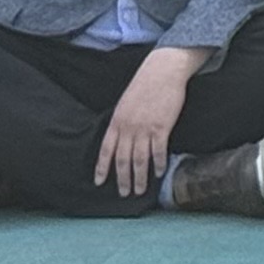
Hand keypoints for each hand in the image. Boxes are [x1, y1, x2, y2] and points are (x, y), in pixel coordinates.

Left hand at [93, 47, 197, 198]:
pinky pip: (159, 151)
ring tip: (140, 190)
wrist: (164, 70)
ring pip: (140, 160)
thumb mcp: (126, 103)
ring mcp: (145, 128)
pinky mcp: (162, 127)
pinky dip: (159, 164)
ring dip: (140, 177)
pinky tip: (160, 172)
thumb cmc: (145, 84)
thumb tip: (120, 139)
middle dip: (122, 179)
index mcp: (116, 122)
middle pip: (123, 160)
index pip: (105, 151)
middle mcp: (128, 128)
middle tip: (124, 193)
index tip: (99, 182)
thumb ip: (122, 121)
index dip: (102, 168)